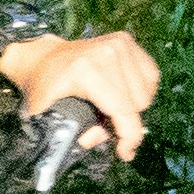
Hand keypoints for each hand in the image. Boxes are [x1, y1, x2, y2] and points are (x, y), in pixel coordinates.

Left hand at [0, 27, 161, 163]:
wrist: (43, 57)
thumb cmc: (43, 85)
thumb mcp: (46, 114)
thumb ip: (68, 134)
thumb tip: (93, 140)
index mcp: (88, 70)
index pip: (123, 110)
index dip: (128, 137)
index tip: (125, 153)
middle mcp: (108, 53)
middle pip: (138, 105)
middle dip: (124, 123)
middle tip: (103, 125)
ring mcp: (120, 44)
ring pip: (146, 93)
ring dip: (133, 108)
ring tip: (110, 109)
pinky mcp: (126, 40)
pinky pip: (150, 77)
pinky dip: (140, 91)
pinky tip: (123, 95)